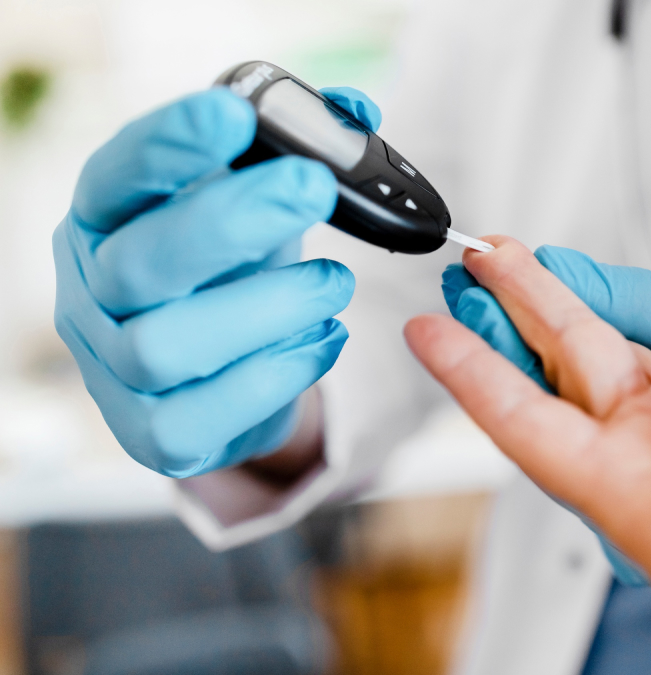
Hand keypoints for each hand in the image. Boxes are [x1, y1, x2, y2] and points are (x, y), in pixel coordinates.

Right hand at [53, 86, 379, 476]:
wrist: (225, 376)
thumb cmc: (234, 275)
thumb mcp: (258, 207)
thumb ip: (298, 155)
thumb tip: (357, 109)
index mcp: (109, 219)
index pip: (118, 176)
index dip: (168, 145)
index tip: (233, 113)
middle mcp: (96, 291)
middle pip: (143, 260)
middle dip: (233, 220)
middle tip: (313, 187)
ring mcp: (114, 368)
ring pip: (167, 346)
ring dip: (268, 309)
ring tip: (334, 285)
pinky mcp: (153, 433)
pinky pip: (200, 415)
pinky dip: (274, 376)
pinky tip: (323, 341)